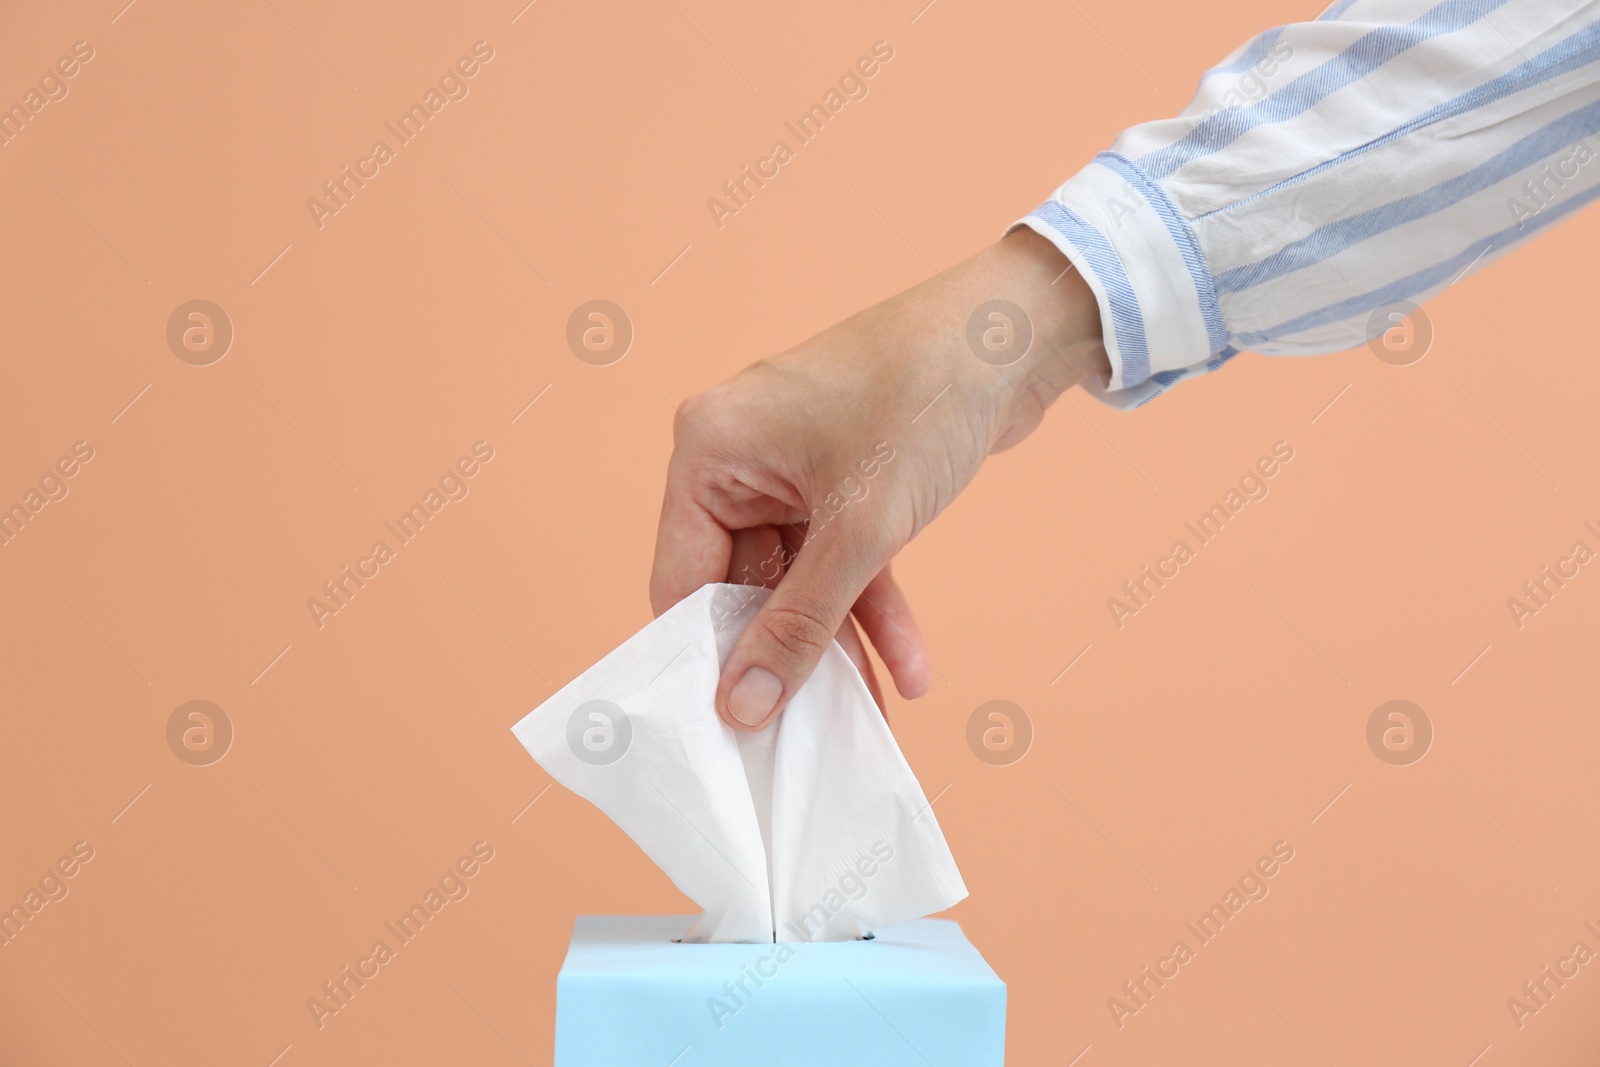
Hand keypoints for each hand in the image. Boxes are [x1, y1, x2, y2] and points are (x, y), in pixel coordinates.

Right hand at [650, 227, 1108, 730]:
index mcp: (709, 449)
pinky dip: (873, 605)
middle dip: (786, 657)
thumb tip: (745, 705)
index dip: (707, 658)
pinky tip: (910, 664)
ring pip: (800, 578)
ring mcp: (792, 466)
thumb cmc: (923, 398)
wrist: (1017, 334)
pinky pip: (842, 556)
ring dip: (839, 642)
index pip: (681, 579)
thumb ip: (799, 624)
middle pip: (742, 585)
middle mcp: (739, 456)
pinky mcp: (842, 475)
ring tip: (871, 715)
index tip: (735, 728)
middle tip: (809, 733)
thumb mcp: (859, 530)